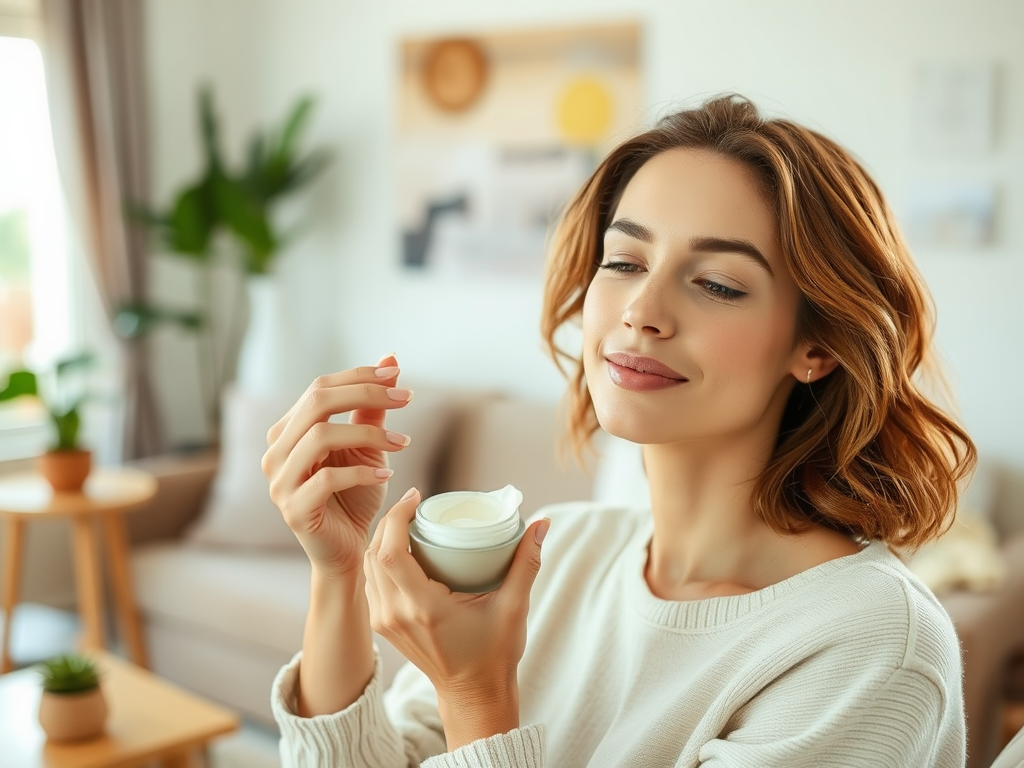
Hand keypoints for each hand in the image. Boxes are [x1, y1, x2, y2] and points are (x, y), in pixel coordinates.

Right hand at [262, 355, 413, 577]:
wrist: (347, 550)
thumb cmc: (354, 496)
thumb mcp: (367, 448)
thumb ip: (372, 409)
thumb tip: (391, 360)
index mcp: (288, 431)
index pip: (319, 388)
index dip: (359, 377)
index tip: (397, 376)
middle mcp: (276, 451)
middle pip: (316, 403)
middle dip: (365, 394)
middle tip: (405, 399)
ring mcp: (280, 480)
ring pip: (320, 437)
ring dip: (368, 434)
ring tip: (400, 442)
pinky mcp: (293, 508)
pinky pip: (327, 479)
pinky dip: (361, 474)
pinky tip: (385, 477)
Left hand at [364, 487, 550, 748]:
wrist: (472, 695)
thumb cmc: (493, 654)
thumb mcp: (514, 608)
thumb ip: (527, 563)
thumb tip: (542, 524)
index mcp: (423, 608)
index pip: (389, 551)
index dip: (396, 517)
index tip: (418, 497)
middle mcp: (396, 614)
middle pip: (374, 552)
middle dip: (390, 520)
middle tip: (416, 503)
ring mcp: (385, 621)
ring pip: (369, 566)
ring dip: (383, 537)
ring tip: (410, 519)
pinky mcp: (383, 624)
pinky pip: (372, 581)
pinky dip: (381, 557)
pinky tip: (402, 545)